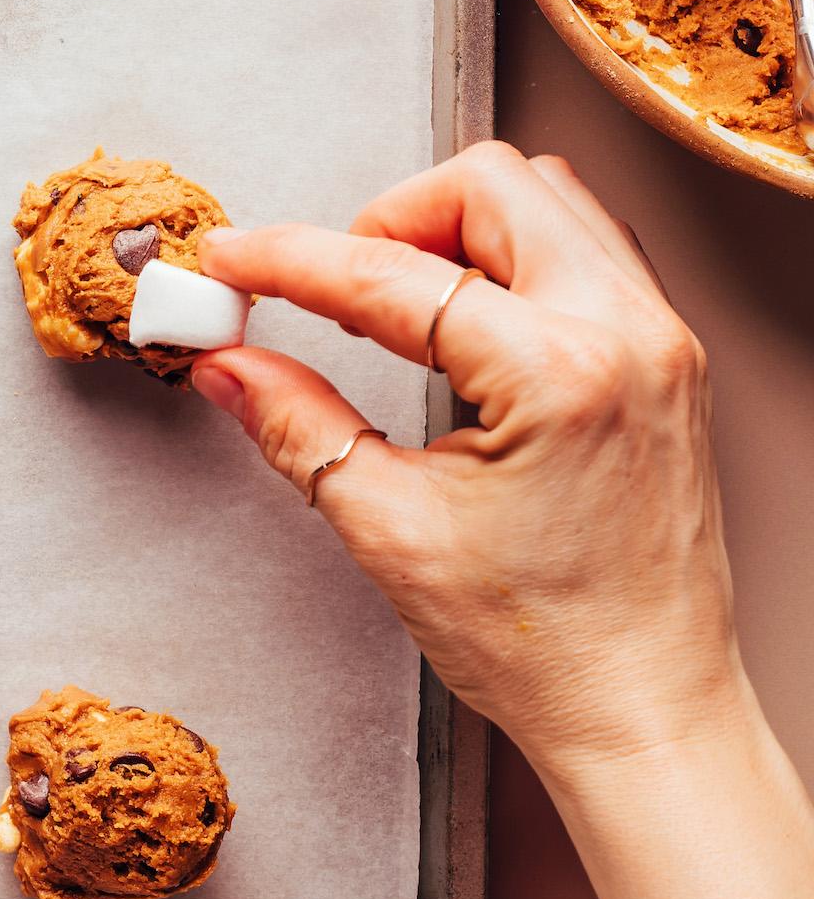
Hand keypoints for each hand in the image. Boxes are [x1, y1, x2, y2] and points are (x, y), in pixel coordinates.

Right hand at [192, 140, 744, 784]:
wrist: (646, 715)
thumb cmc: (544, 650)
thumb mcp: (393, 533)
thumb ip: (299, 427)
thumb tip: (229, 364)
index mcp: (560, 377)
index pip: (393, 275)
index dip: (291, 258)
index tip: (232, 257)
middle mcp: (627, 334)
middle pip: (490, 183)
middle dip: (389, 216)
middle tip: (327, 281)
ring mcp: (661, 339)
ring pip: (547, 198)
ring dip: (456, 226)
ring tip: (392, 299)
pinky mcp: (670, 358)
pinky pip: (587, 249)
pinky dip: (513, 257)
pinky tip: (465, 319)